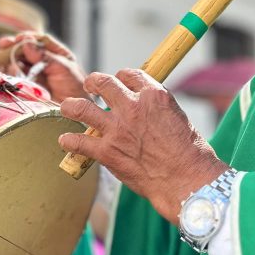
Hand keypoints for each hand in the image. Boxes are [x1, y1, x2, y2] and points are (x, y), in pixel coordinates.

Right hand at [0, 33, 89, 104]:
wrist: (72, 115)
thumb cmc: (75, 90)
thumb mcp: (64, 69)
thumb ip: (45, 56)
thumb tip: (26, 43)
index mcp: (56, 54)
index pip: (40, 41)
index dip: (29, 38)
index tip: (20, 38)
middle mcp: (42, 62)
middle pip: (25, 50)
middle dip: (14, 46)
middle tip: (5, 44)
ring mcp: (32, 74)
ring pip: (16, 62)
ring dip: (10, 59)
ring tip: (7, 61)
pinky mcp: (25, 87)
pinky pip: (13, 76)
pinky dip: (8, 72)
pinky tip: (5, 71)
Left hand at [58, 69, 226, 223]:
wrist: (186, 179)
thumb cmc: (189, 152)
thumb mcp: (177, 116)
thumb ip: (156, 108)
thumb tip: (145, 109)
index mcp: (153, 95)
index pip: (130, 75)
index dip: (121, 77)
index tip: (118, 81)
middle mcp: (132, 107)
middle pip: (103, 84)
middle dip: (93, 82)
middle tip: (90, 84)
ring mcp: (117, 129)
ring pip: (82, 108)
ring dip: (71, 106)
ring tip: (67, 106)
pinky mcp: (107, 152)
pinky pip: (79, 142)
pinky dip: (69, 141)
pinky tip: (66, 140)